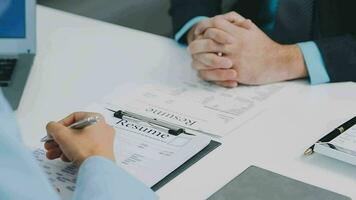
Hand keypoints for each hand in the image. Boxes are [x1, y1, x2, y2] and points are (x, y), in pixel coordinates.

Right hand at [44, 112, 114, 165]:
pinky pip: (85, 149)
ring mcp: (103, 141)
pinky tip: (64, 158)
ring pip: (79, 141)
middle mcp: (102, 128)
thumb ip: (53, 128)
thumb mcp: (63, 135)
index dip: (60, 125)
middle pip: (75, 131)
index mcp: (96, 119)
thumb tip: (51, 127)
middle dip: (60, 139)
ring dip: (63, 147)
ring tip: (53, 153)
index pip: (74, 117)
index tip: (53, 132)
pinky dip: (73, 152)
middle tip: (50, 144)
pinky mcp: (102, 152)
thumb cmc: (87, 150)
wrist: (97, 169)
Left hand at [188, 12, 307, 86]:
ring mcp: (235, 58)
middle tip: (192, 48)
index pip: (214, 24)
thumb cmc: (264, 46)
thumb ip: (238, 23)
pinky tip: (205, 71)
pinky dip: (209, 72)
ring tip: (197, 61)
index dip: (203, 27)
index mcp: (237, 32)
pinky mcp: (237, 72)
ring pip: (209, 58)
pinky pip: (217, 73)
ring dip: (200, 59)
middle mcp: (235, 44)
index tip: (198, 33)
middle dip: (196, 44)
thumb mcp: (252, 30)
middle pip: (207, 41)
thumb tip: (225, 18)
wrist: (278, 62)